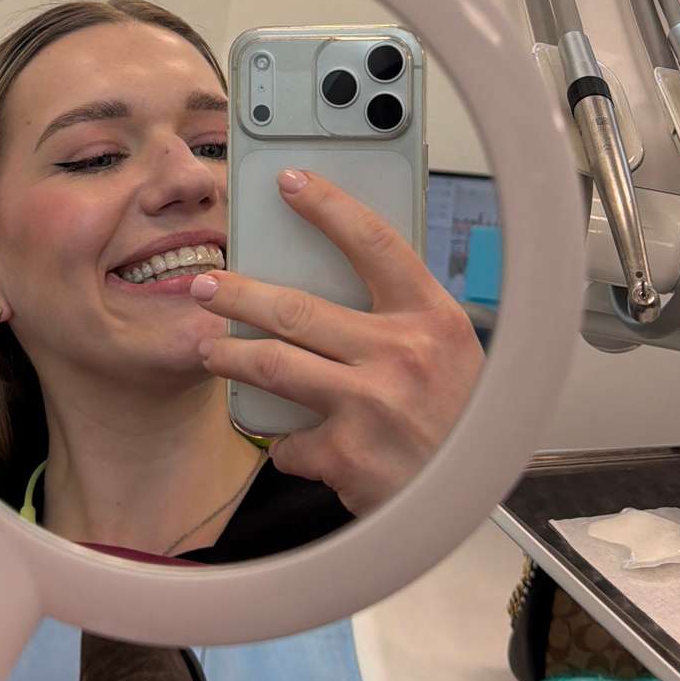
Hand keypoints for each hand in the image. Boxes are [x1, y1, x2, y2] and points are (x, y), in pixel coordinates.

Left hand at [193, 168, 483, 516]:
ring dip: (230, 356)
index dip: (327, 206)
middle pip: (296, 307)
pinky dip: (285, 443)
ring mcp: (371, 404)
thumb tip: (332, 280)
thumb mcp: (450, 354)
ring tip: (211, 350)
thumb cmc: (460, 423)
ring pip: (273, 364)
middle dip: (238, 293)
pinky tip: (293, 443)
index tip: (288, 182)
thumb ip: (401, 318)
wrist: (472, 498)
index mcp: (432, 319)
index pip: (373, 242)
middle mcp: (402, 354)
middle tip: (207, 286)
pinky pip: (290, 440)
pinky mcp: (346, 454)